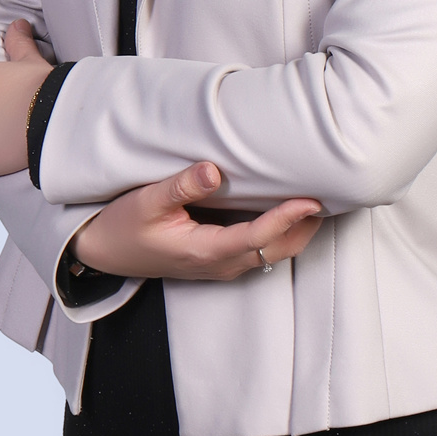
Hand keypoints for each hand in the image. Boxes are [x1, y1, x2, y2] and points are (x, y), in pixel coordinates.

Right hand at [75, 161, 322, 280]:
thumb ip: (180, 186)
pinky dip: (283, 231)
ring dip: (299, 230)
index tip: (310, 198)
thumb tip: (214, 171)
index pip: (257, 237)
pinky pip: (262, 248)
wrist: (103, 252)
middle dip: (306, 226)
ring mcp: (221, 264)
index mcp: (204, 251)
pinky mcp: (219, 258)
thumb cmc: (123, 225)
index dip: (286, 218)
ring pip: (273, 252)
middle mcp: (220, 264)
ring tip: (321, 198)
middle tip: (333, 194)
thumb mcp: (145, 201)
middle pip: (278, 250)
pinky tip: (291, 209)